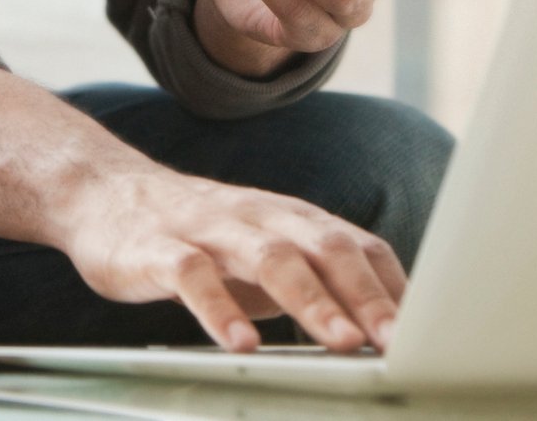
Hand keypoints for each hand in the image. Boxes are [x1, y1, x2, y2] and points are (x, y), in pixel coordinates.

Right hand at [57, 163, 407, 352]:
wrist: (102, 193)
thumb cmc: (200, 237)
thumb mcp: (263, 255)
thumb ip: (314, 284)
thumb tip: (381, 336)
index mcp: (291, 220)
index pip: (358, 247)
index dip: (395, 290)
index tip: (434, 334)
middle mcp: (259, 218)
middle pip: (323, 247)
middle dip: (365, 296)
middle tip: (398, 341)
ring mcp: (209, 230)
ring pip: (268, 256)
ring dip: (310, 299)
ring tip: (342, 343)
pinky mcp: (158, 249)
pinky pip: (193, 275)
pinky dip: (219, 309)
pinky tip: (241, 344)